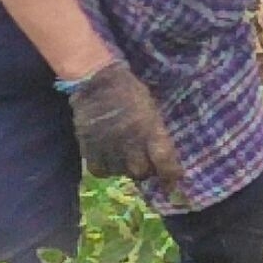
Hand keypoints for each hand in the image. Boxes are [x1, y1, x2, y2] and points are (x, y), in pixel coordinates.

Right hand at [66, 60, 188, 208]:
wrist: (95, 80)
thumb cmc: (128, 90)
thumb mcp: (150, 108)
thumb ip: (156, 133)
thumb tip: (161, 156)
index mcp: (150, 130)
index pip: (165, 164)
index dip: (171, 177)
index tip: (173, 182)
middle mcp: (131, 144)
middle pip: (141, 173)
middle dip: (144, 168)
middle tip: (141, 157)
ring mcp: (109, 148)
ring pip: (121, 173)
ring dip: (124, 167)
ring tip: (122, 154)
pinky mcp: (89, 149)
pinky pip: (101, 171)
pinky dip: (105, 167)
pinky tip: (107, 156)